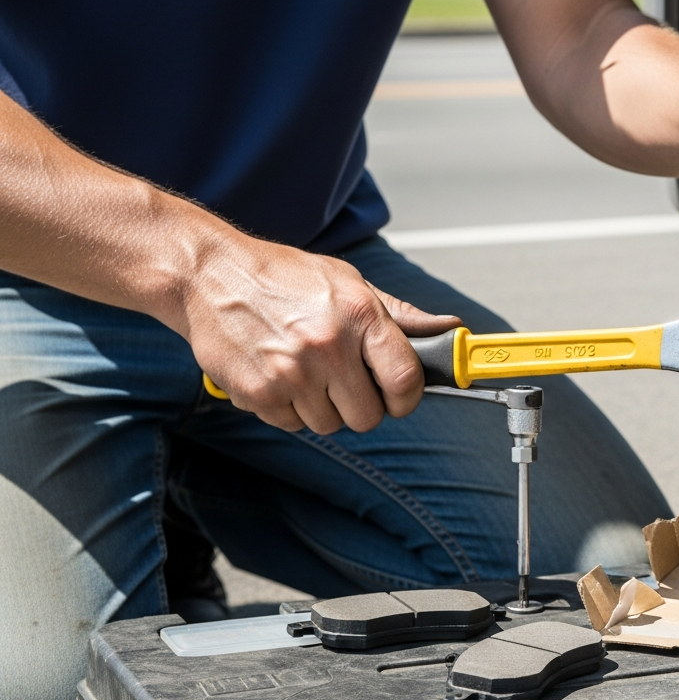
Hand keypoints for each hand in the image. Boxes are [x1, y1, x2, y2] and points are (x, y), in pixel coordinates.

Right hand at [184, 238, 460, 433]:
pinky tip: (278, 374)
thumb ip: (400, 314)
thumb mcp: (348, 282)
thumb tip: (449, 329)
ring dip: (323, 407)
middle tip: (345, 380)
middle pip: (368, 416)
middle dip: (362, 405)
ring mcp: (291, 373)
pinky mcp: (258, 393)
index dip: (407, 397)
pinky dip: (289, 408)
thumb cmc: (283, 277)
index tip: (400, 396)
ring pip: (329, 425)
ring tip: (306, 371)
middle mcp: (328, 346)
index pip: (406, 380)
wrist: (209, 275)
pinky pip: (292, 425)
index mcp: (360, 315)